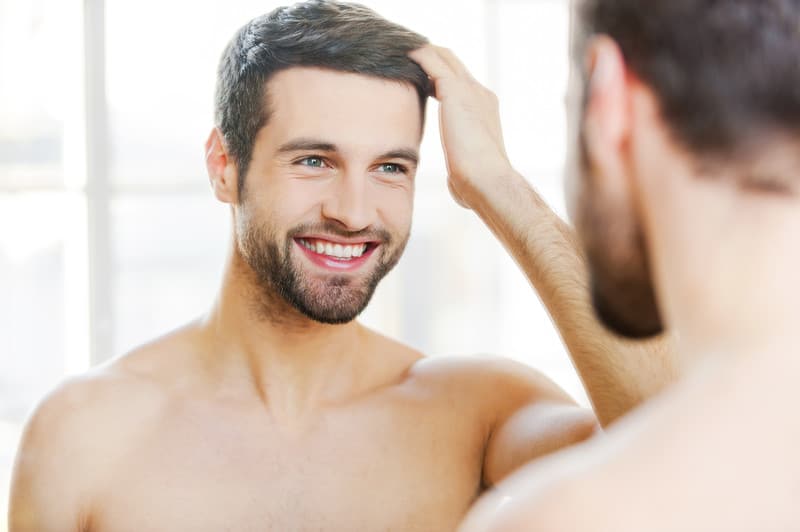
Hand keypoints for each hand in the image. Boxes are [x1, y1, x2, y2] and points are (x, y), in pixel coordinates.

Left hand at [409, 45, 514, 209]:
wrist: (488, 181)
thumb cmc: (477, 185)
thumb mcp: (468, 167)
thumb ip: (461, 162)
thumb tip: (456, 179)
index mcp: (484, 110)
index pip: (460, 82)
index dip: (438, 77)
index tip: (418, 79)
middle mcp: (479, 94)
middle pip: (452, 62)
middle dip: (429, 58)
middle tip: (402, 60)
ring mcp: (469, 90)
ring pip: (442, 56)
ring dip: (420, 53)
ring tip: (396, 54)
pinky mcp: (455, 91)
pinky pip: (431, 61)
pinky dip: (415, 55)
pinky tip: (397, 57)